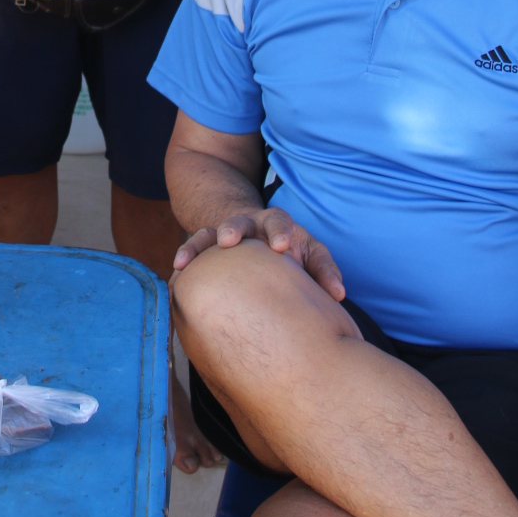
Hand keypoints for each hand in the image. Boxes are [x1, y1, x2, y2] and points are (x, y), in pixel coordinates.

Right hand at [173, 203, 344, 300]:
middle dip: (234, 228)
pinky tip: (178, 270)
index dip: (280, 232)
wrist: (257, 237)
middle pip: (240, 220)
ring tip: (185, 260)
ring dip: (200, 244)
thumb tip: (338, 296)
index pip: (280, 222)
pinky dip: (186, 256)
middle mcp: (249, 224)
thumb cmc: (288, 251)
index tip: (281, 247)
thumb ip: (323, 271)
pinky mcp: (208, 247)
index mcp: (277, 225)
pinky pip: (194, 248)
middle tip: (229, 240)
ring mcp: (225, 234)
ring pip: (210, 233)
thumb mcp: (308, 254)